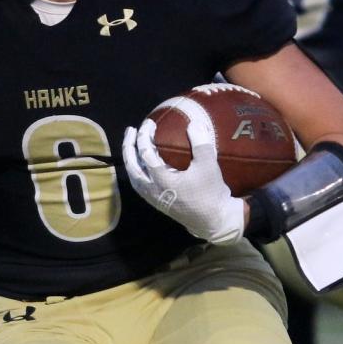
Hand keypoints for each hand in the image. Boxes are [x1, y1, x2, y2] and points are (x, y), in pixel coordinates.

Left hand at [122, 112, 244, 245]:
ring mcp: (153, 198)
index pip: (145, 153)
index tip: (149, 123)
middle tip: (130, 130)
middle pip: (132, 166)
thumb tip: (193, 123)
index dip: (144, 136)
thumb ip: (200, 143)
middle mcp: (152, 189)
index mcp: (161, 179)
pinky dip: (137, 171)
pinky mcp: (157, 202)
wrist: (214, 220)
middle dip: (128, 146)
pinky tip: (141, 165)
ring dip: (130, 160)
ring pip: (133, 176)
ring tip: (131, 146)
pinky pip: (140, 184)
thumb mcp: (208, 165)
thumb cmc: (210, 193)